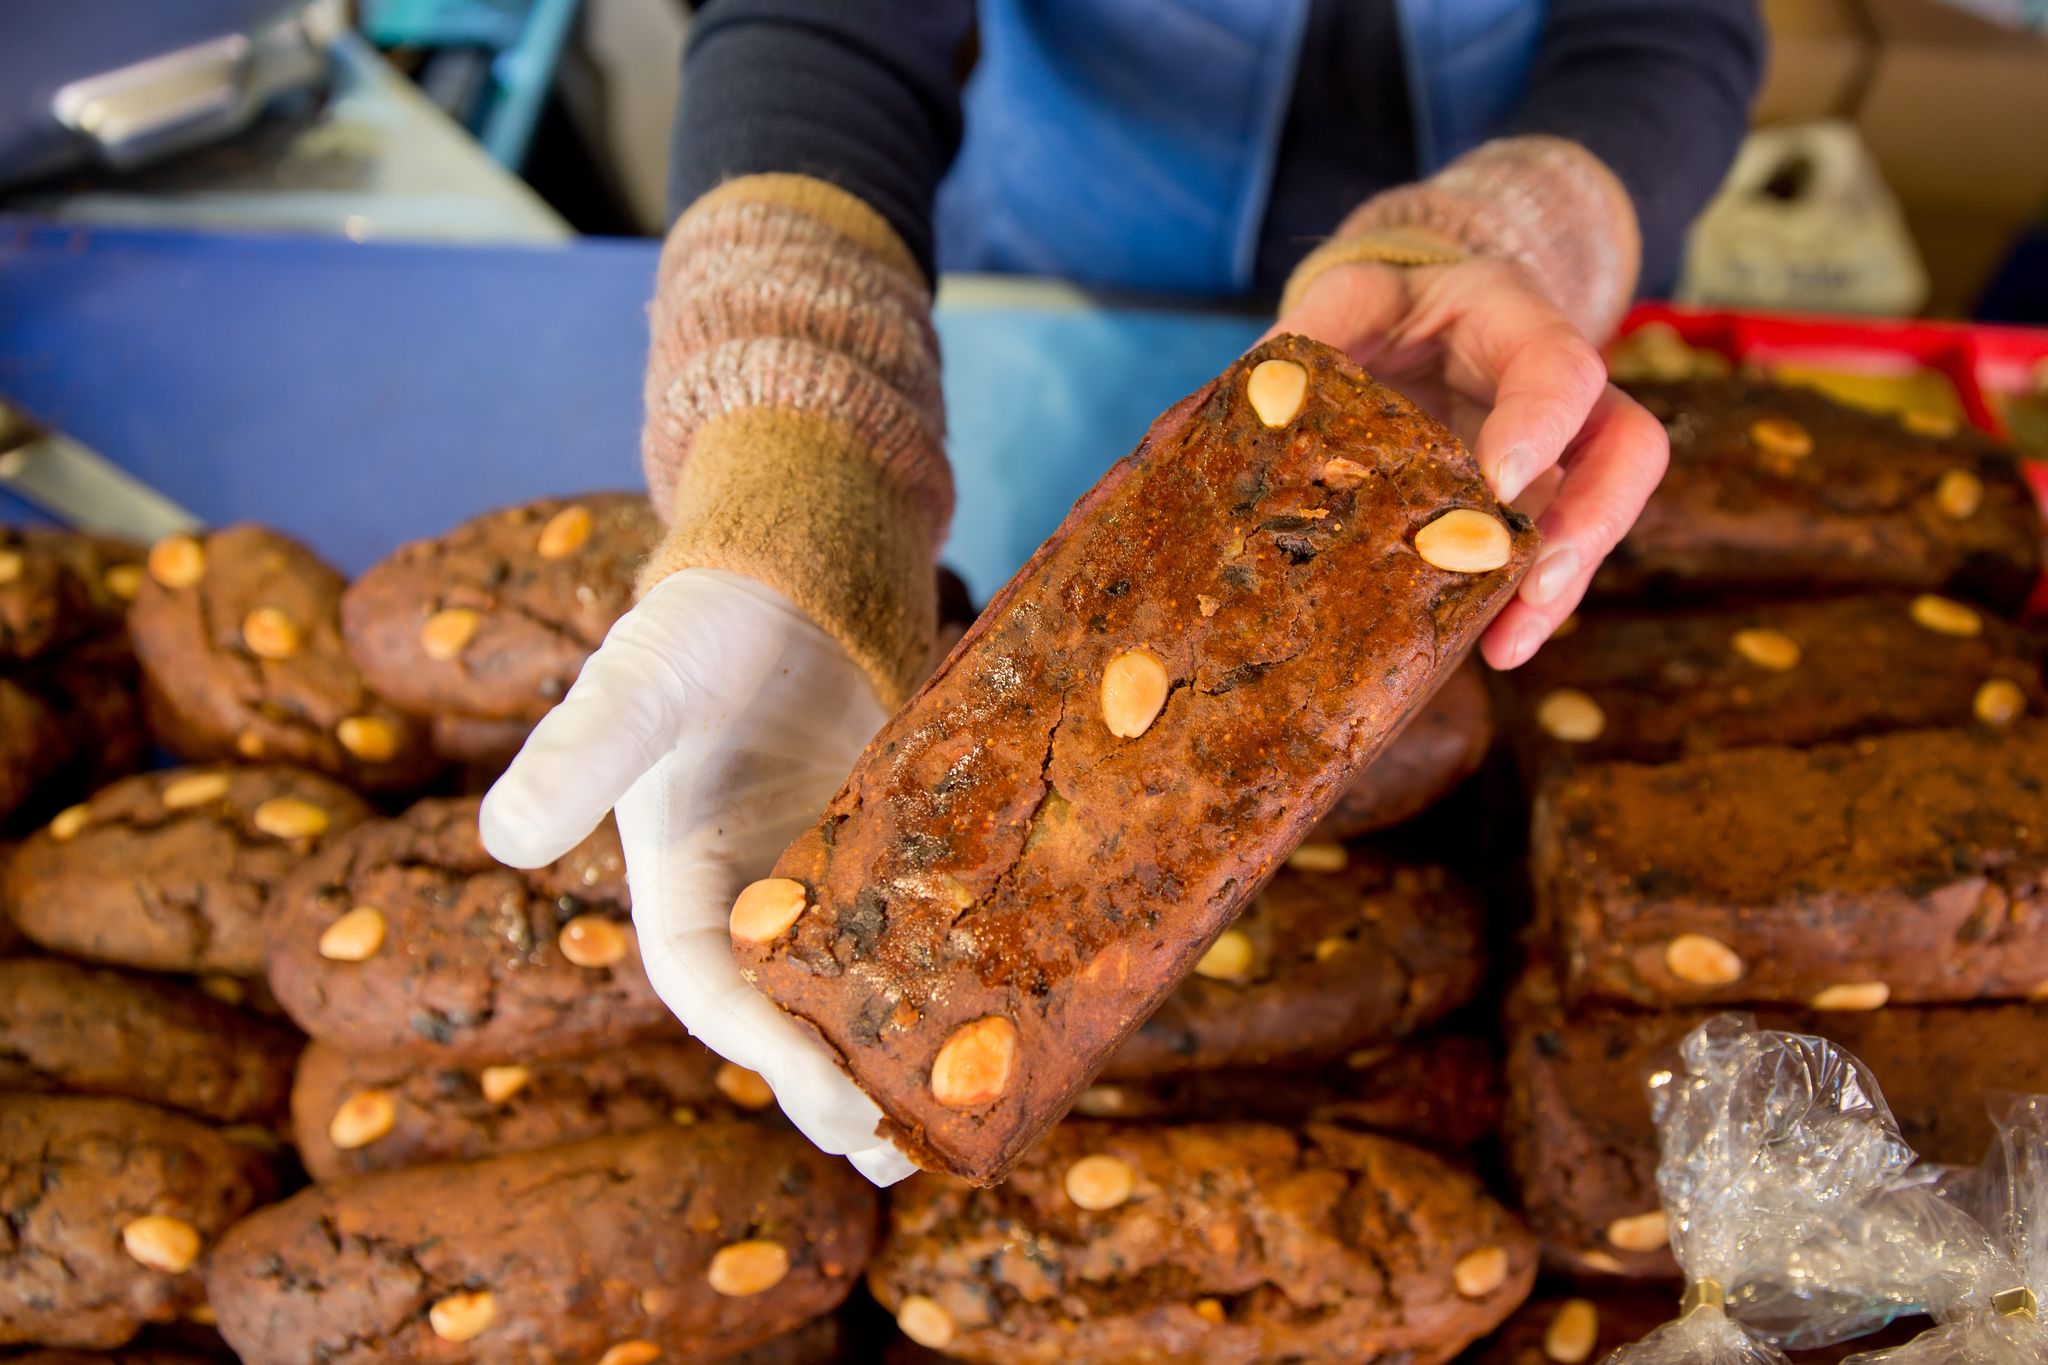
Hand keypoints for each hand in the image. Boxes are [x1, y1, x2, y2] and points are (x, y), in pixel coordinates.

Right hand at [479, 568, 914, 1183]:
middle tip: (901, 1146)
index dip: (767, 1053)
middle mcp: (747, 904)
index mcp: (677, 888)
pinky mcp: (884, 858)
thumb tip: (501, 836)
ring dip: (890, 1059)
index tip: (832, 1100)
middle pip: (786, 1019)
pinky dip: (940, 983)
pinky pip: (910, 935)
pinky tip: (996, 1021)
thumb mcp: (635, 683)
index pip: (711, 992)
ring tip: (948, 1124)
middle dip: (834, 1086)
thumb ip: (580, 752)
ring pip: (852, 994)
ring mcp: (820, 885)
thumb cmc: (696, 628)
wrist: (783, 582)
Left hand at [1267, 256, 1667, 667]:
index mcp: (1513, 315)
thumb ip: (1314, 338)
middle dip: (1590, 520)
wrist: (1402, 329)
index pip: (1560, 363)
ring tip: (1509, 645)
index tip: (1501, 483)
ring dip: (1563, 585)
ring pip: (1602, 513)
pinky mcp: (1538, 505)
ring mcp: (1562, 450)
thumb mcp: (1345, 301)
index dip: (1541, 422)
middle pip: (1627, 446)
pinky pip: (1554, 555)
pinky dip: (1526, 603)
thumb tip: (1260, 402)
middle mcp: (1560, 385)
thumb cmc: (1379, 312)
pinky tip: (1489, 647)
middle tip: (1534, 582)